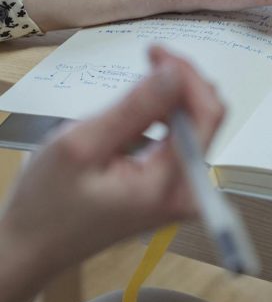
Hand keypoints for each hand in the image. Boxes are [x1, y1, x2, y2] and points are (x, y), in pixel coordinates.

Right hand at [0, 47, 223, 301]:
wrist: (33, 248)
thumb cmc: (47, 203)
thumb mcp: (82, 145)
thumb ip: (134, 108)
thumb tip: (174, 73)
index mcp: (172, 185)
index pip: (208, 114)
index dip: (187, 75)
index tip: (154, 52)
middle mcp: (189, 193)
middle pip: (207, 118)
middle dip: (180, 83)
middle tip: (147, 59)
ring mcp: (182, 193)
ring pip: (194, 126)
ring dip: (170, 100)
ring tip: (134, 90)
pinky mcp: (171, 190)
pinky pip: (180, 141)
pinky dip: (163, 119)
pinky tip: (134, 117)